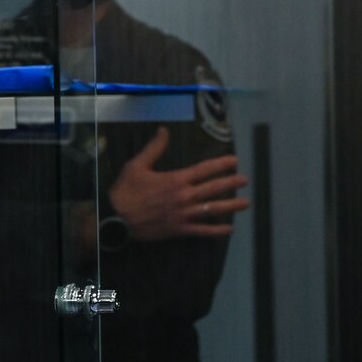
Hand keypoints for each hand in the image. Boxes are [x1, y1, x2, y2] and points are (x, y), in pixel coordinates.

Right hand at [107, 127, 248, 241]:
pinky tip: (228, 229)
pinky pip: (202, 230)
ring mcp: (184, 214)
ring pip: (212, 209)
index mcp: (176, 179)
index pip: (204, 170)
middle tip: (245, 180)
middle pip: (213, 188)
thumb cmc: (126, 191)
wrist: (116, 219)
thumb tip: (164, 130)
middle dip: (231, 183)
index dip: (221, 164)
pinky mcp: (180, 229)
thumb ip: (154, 148)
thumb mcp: (137, 165)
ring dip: (230, 206)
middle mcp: (184, 196)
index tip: (234, 161)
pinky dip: (216, 231)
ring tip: (245, 203)